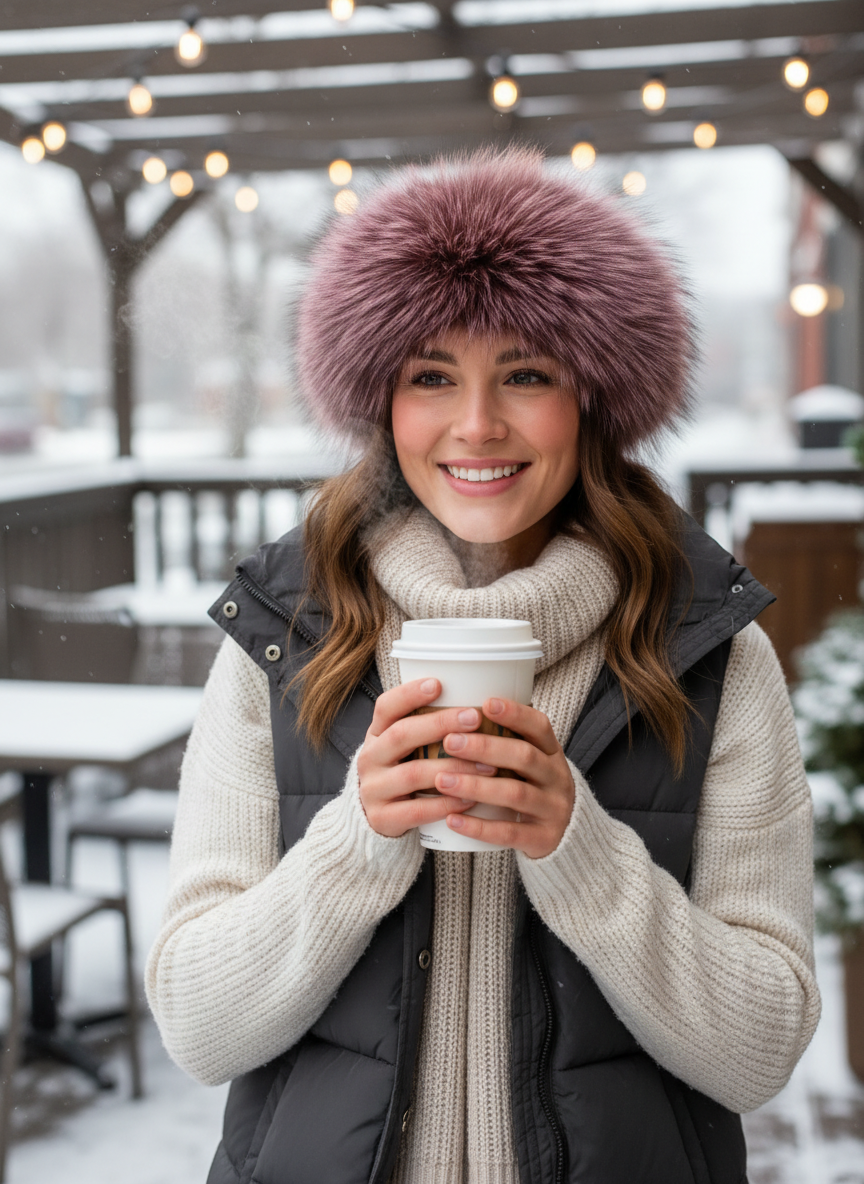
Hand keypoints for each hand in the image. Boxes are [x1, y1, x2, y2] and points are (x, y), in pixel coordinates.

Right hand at [357, 678, 498, 837]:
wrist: (374, 820)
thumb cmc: (402, 773)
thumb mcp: (404, 748)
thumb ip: (427, 728)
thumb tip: (477, 699)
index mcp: (376, 734)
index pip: (386, 707)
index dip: (409, 694)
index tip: (438, 684)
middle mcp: (370, 758)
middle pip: (401, 735)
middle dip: (439, 724)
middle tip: (475, 718)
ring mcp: (373, 789)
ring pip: (413, 774)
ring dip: (453, 768)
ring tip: (487, 765)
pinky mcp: (382, 819)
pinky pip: (417, 810)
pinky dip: (446, 803)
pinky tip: (471, 798)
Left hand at [435, 698, 574, 858]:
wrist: (565, 835)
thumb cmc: (531, 787)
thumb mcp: (529, 763)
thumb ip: (503, 743)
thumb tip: (452, 716)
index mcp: (552, 752)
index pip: (539, 726)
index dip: (515, 714)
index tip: (485, 704)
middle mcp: (557, 777)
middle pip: (524, 757)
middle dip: (485, 747)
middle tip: (450, 741)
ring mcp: (553, 809)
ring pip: (515, 793)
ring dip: (476, 786)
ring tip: (442, 780)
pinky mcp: (544, 838)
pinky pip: (509, 833)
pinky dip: (479, 827)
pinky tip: (452, 819)